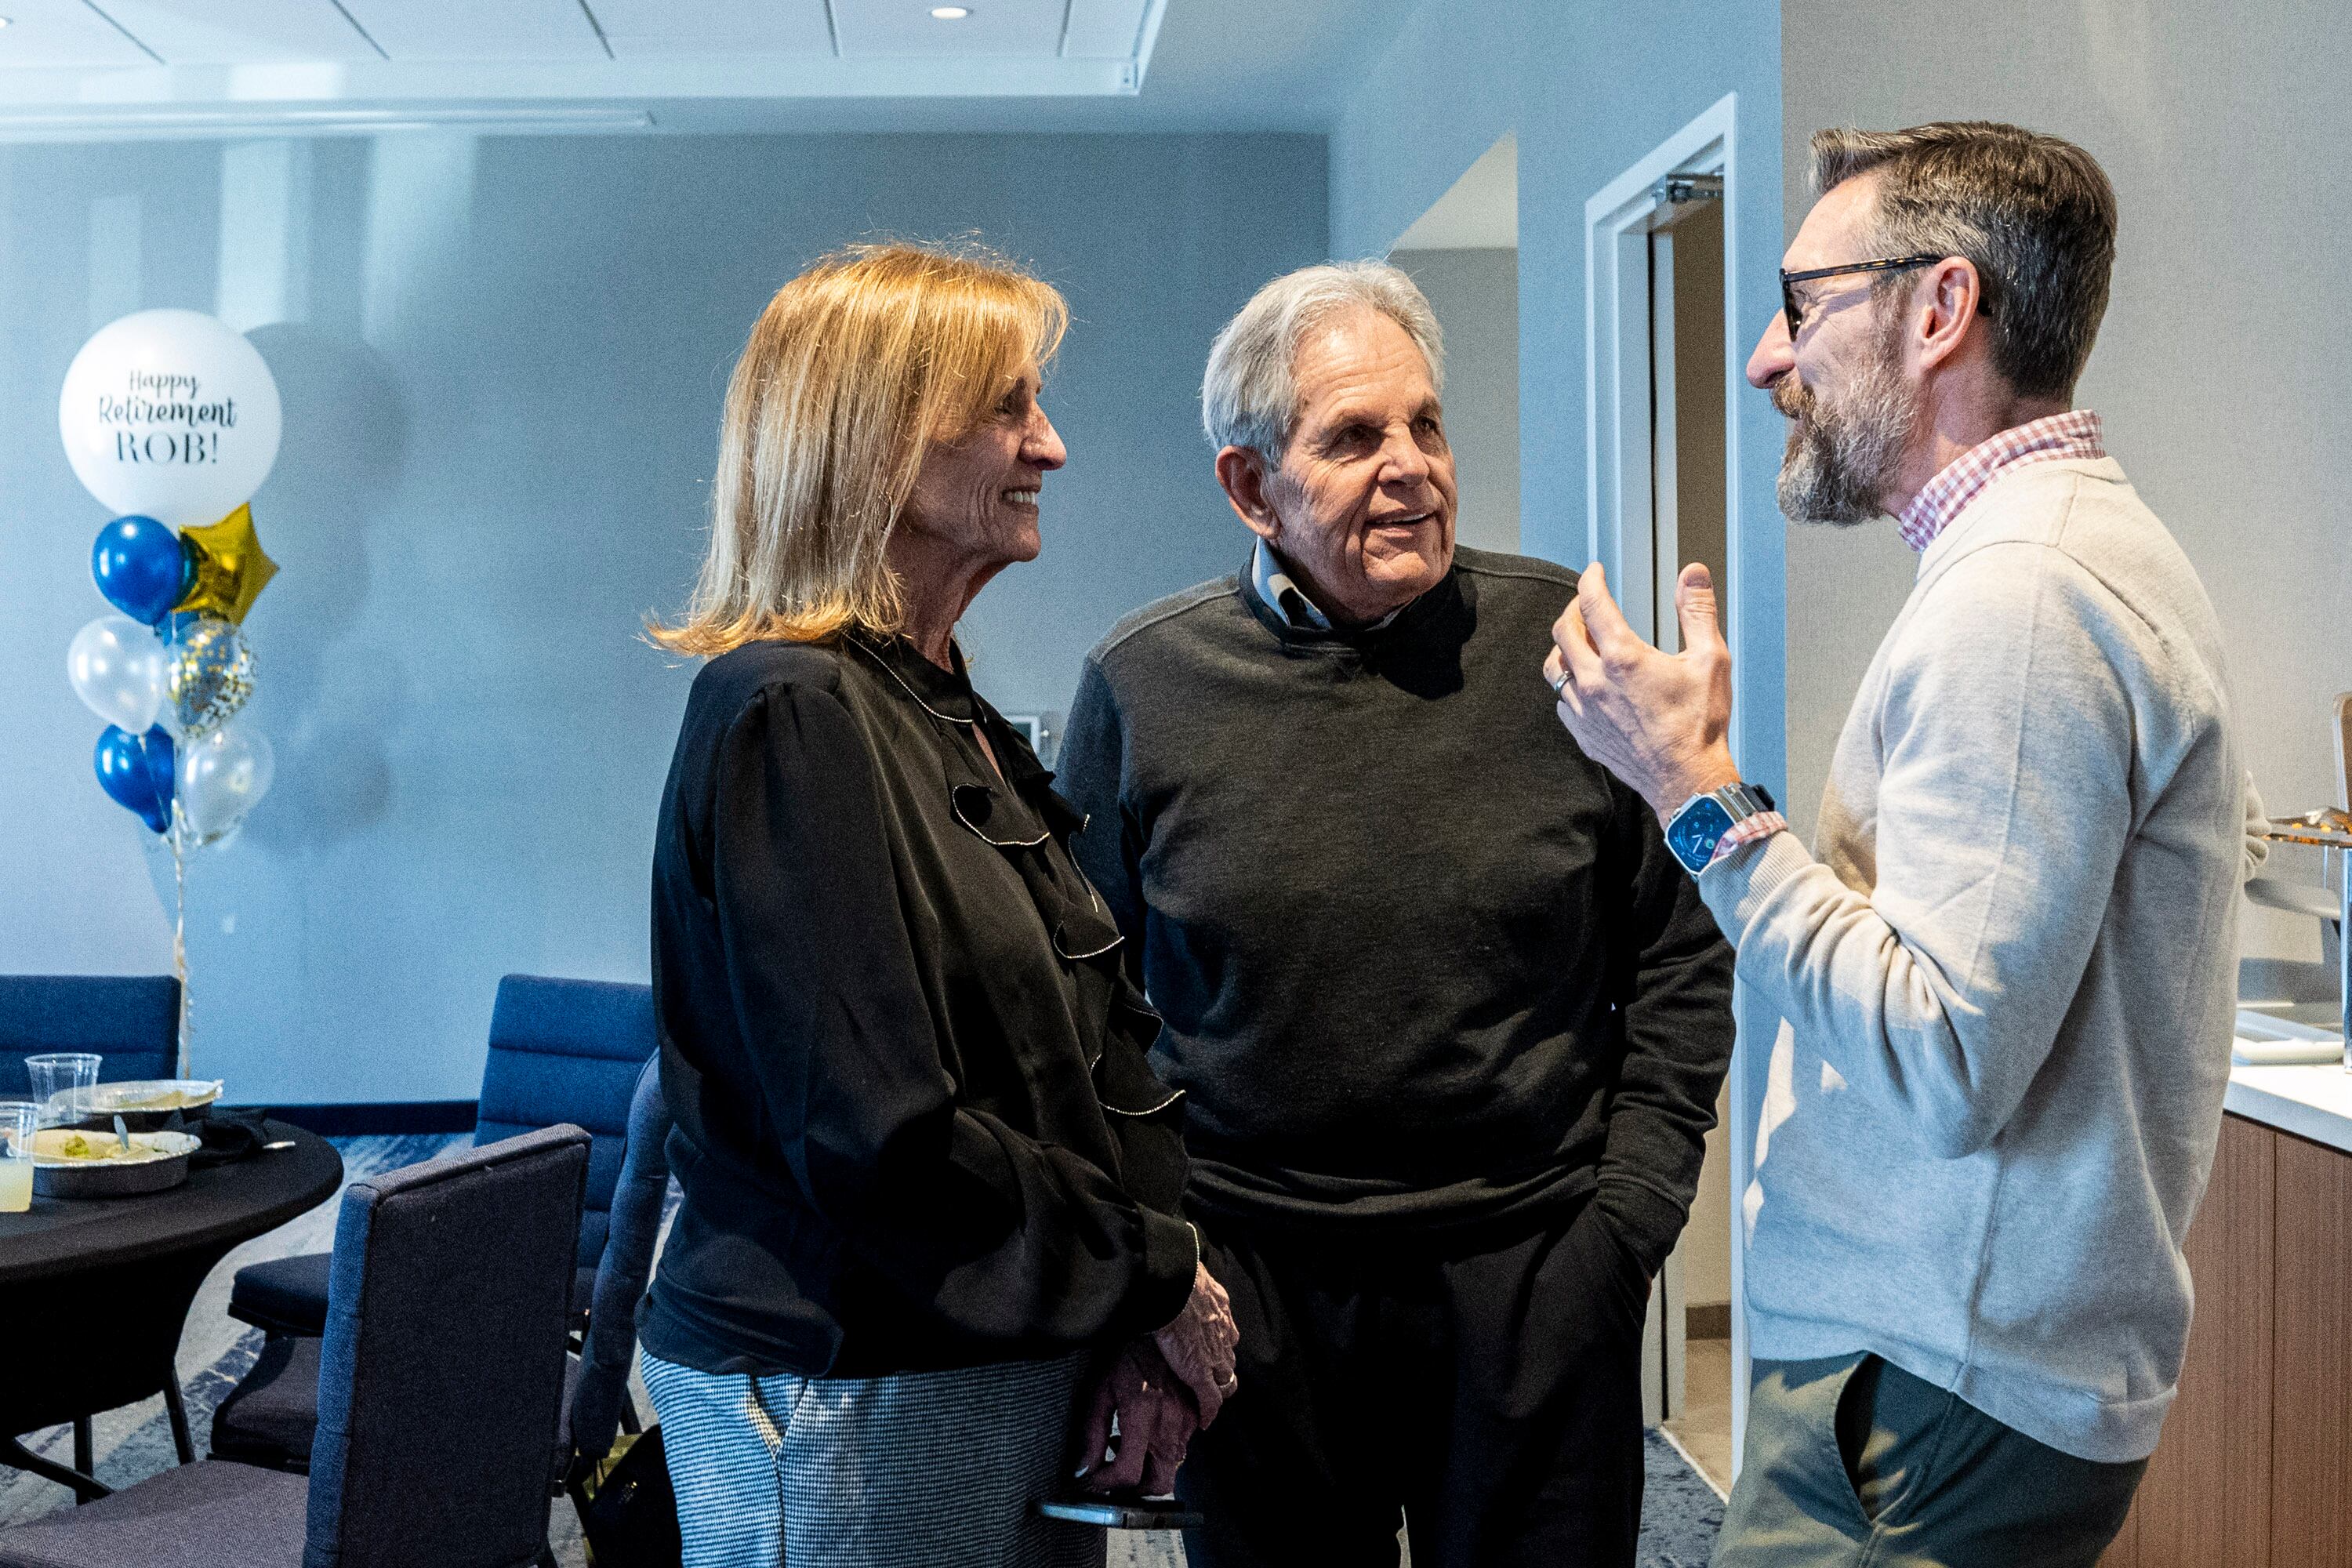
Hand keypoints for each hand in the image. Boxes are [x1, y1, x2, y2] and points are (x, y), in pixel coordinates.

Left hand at [1076, 1340, 1199, 1495]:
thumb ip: (1091, 1434)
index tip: (1092, 1480)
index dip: (1104, 1484)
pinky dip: (1160, 1447)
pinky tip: (1144, 1428)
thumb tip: (1083, 1470)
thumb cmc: (1127, 1352)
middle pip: (1159, 1484)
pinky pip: (1181, 1446)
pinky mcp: (1197, 1415)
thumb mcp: (1100, 1390)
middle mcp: (1169, 1425)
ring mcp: (1187, 1421)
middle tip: (1115, 1475)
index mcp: (1142, 1417)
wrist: (1162, 1323)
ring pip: (1170, 1466)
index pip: (1126, 1475)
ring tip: (1124, 1441)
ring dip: (1147, 1465)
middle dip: (1135, 1488)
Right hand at [1152, 1260, 1238, 1425]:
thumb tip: (1167, 1277)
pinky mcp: (1202, 1373)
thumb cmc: (1172, 1275)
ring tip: (1204, 1400)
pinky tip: (1204, 1420)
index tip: (1207, 1352)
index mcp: (1219, 1307)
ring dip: (1217, 1390)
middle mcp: (1223, 1332)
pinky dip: (1209, 1411)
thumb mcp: (1185, 1275)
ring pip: (1226, 1380)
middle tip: (1206, 1378)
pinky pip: (1211, 1400)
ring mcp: (1214, 1354)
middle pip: (1228, 1358)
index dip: (1217, 1346)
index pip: (1225, 1334)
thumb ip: (1185, 1283)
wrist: (1171, 1285)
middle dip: (1220, 1369)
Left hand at [1542, 561, 1739, 820]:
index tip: (1594, 572)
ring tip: (1579, 639)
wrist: (1687, 780)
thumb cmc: (1700, 725)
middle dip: (1574, 608)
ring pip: (1554, 666)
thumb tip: (1693, 574)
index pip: (1593, 604)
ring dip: (1563, 645)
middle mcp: (1595, 682)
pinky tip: (1584, 681)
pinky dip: (1568, 683)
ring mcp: (1585, 710)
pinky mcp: (1583, 734)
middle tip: (1587, 603)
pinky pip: (1562, 700)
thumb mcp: (1711, 659)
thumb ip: (1698, 611)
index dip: (1590, 580)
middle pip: (1564, 630)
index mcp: (1623, 659)